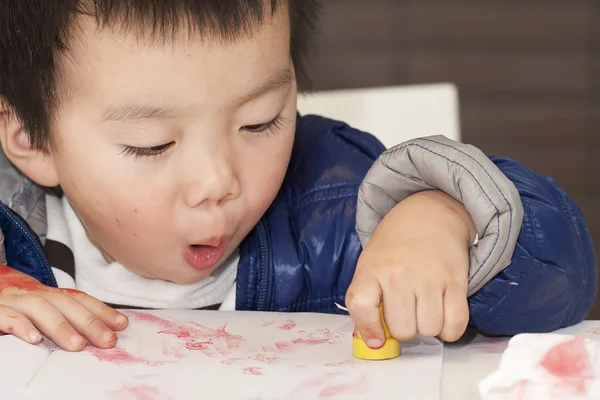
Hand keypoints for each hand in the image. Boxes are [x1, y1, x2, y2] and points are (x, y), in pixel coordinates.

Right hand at [0, 265, 127, 350]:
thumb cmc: (14, 306)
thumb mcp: (41, 308)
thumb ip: (64, 316)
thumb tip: (101, 331)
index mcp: (47, 295)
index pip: (78, 299)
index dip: (101, 310)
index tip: (122, 324)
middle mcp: (32, 294)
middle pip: (64, 303)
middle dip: (89, 321)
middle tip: (107, 340)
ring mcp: (11, 300)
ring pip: (39, 307)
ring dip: (60, 326)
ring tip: (77, 344)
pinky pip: (5, 315)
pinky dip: (20, 325)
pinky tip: (33, 339)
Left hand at [346, 190, 474, 346]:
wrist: (428, 215)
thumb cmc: (395, 247)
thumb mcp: (370, 265)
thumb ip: (367, 300)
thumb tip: (373, 342)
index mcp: (372, 269)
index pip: (360, 304)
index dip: (368, 329)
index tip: (377, 340)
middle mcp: (399, 273)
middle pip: (402, 329)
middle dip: (404, 329)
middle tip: (406, 312)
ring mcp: (429, 277)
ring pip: (429, 330)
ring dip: (428, 327)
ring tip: (424, 309)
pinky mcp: (456, 281)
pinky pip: (456, 325)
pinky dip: (450, 329)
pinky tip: (442, 315)